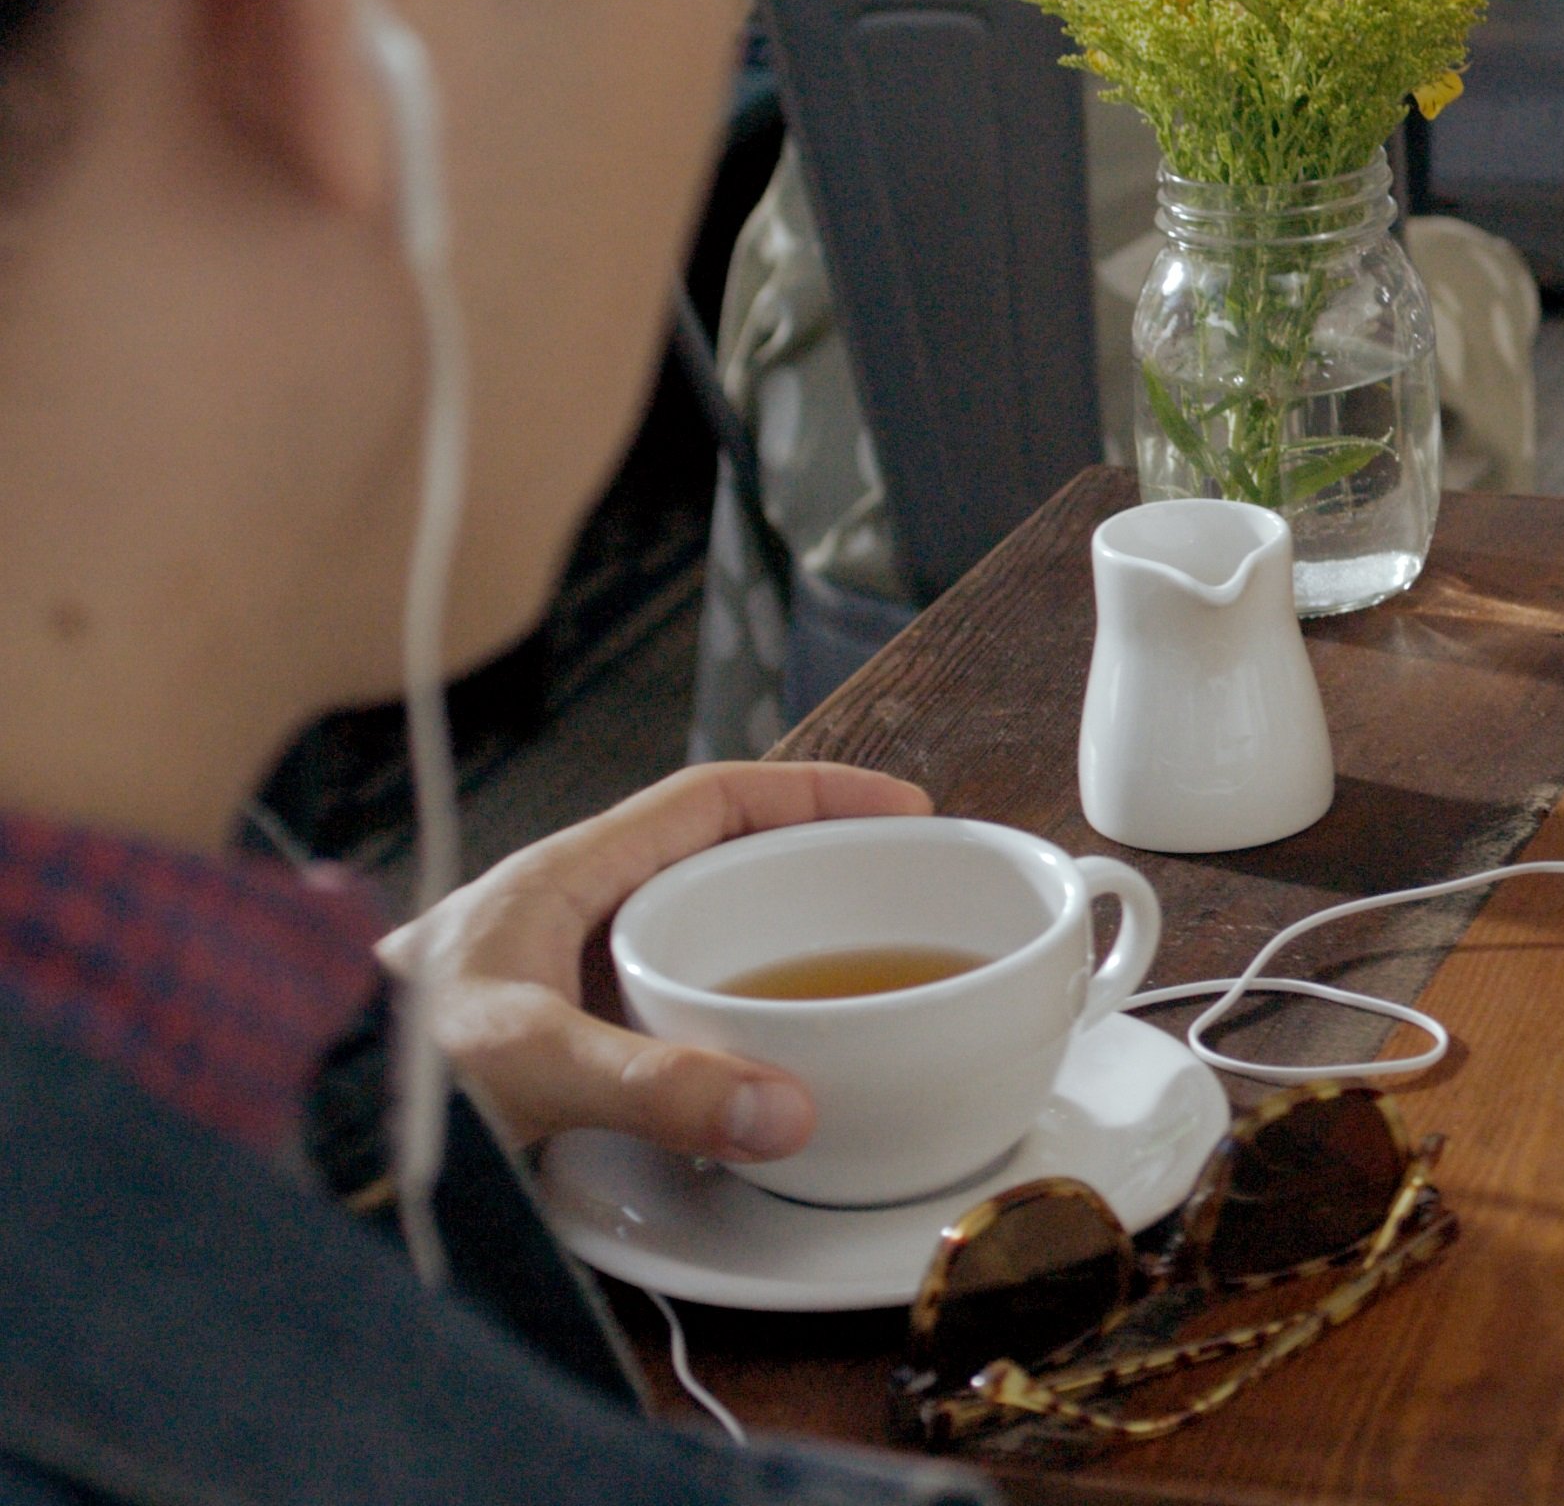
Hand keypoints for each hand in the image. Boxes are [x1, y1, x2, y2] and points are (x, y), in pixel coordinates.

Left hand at [376, 762, 931, 1160]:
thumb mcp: (526, 1064)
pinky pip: (673, 1006)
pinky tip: (764, 1068)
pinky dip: (737, 1020)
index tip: (902, 808)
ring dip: (779, 947)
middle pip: (719, 861)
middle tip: (903, 893)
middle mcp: (572, 918)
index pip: (715, 798)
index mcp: (566, 877)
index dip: (815, 791)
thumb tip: (791, 1108)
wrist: (294, 1137)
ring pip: (698, 935)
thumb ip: (654, 1084)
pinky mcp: (563, 1046)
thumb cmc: (380, 1074)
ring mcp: (568, 981)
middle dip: (817, 866)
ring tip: (860, 976)